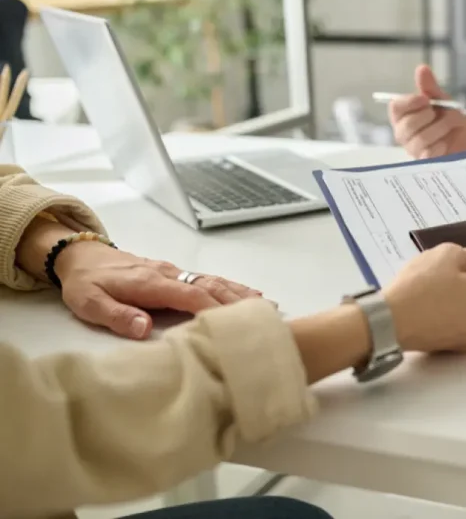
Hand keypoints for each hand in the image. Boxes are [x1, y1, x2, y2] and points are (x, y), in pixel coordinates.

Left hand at [56, 241, 262, 339]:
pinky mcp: (175, 274)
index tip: (235, 324)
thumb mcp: (90, 303)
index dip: (214, 309)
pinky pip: (209, 280)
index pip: (191, 296)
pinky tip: (247, 294)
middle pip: (210, 287)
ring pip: (213, 281)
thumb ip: (117, 315)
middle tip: (264, 317)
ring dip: (240, 294)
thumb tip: (144, 328)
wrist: (81, 255)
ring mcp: (174, 272)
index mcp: (151, 284)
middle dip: (237, 302)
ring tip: (265, 306)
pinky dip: (231, 287)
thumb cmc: (86, 283)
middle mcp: (169, 275)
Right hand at [388, 65, 465, 158]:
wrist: (465, 136)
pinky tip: (446, 140)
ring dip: (440, 128)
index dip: (410, 102)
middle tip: (438, 113)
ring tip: (451, 123)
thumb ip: (430, 86)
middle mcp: (403, 132)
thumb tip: (422, 69)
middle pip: (406, 125)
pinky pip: (429, 154)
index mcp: (403, 115)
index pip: (395, 107)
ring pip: (420, 139)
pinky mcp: (424, 161)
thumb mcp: (441, 99)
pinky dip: (440, 145)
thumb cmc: (447, 116)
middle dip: (427, 116)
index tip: (425, 99)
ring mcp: (413, 148)